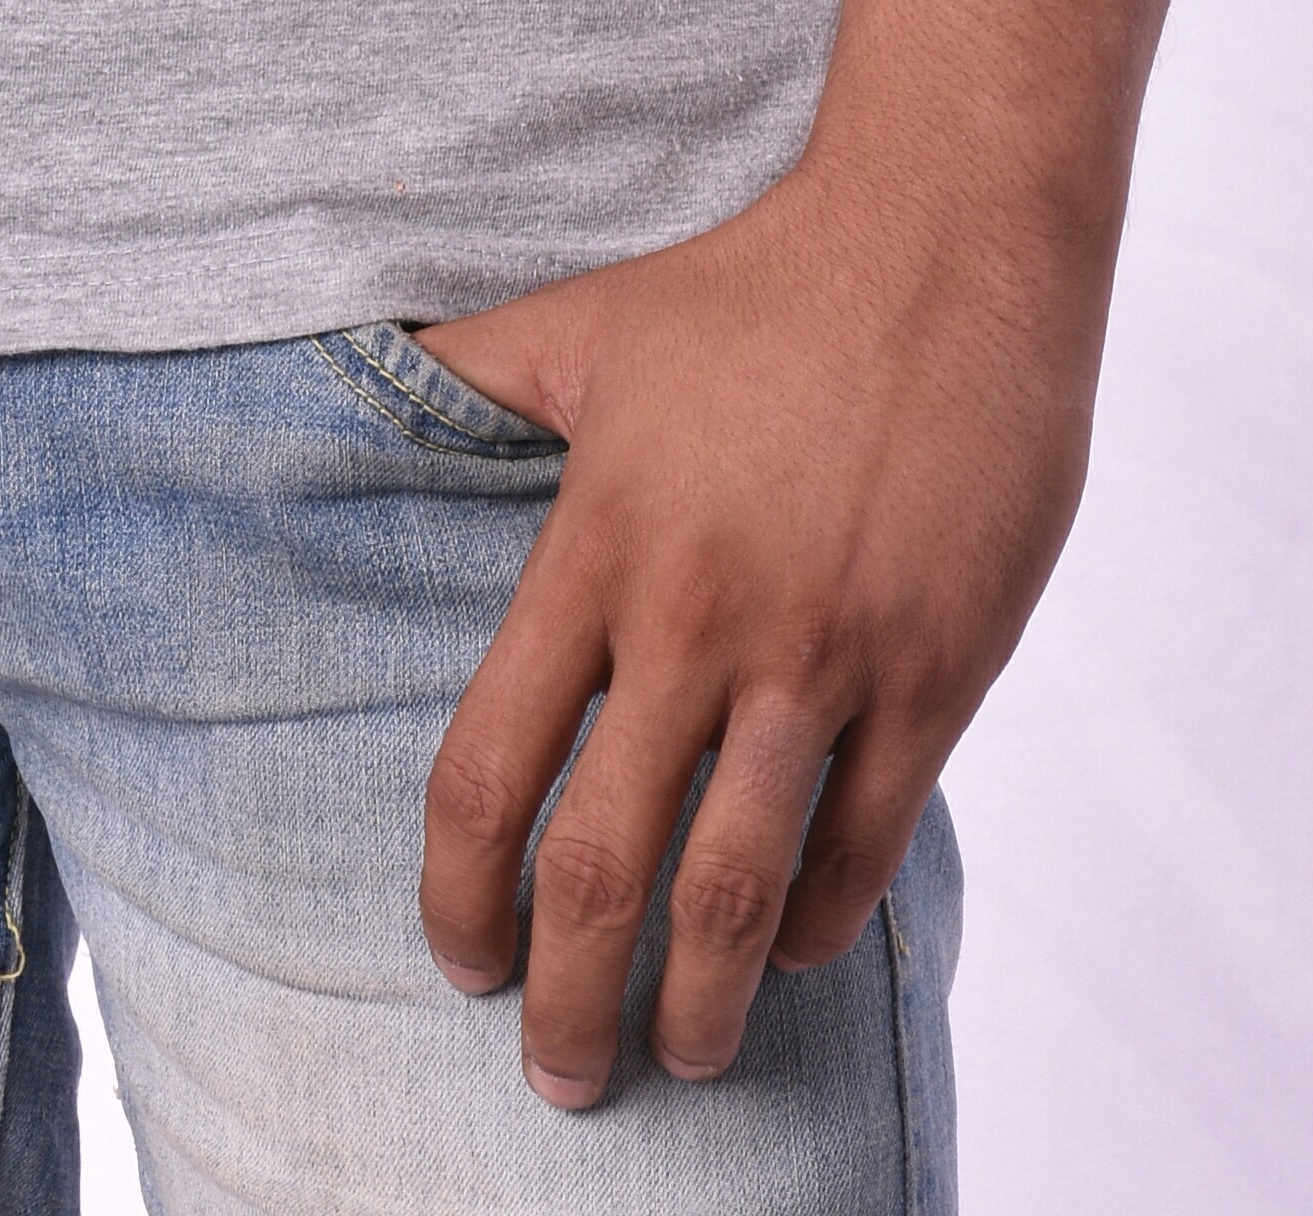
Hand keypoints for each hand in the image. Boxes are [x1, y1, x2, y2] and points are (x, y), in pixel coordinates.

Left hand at [412, 157, 1098, 1103]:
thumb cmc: (754, 278)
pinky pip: (863, 844)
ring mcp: (824, 654)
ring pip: (737, 889)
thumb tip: (367, 359)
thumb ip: (474, 369)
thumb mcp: (588, 320)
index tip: (460, 961)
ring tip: (677, 1059)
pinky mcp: (935, 670)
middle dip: (570, 1003)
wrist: (946, 236)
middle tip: (556, 1077)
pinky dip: (812, 922)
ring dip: (698, 1006)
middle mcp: (699, 618)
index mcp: (600, 545)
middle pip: (606, 870)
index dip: (461, 894)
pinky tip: (782, 948)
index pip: (492, 768)